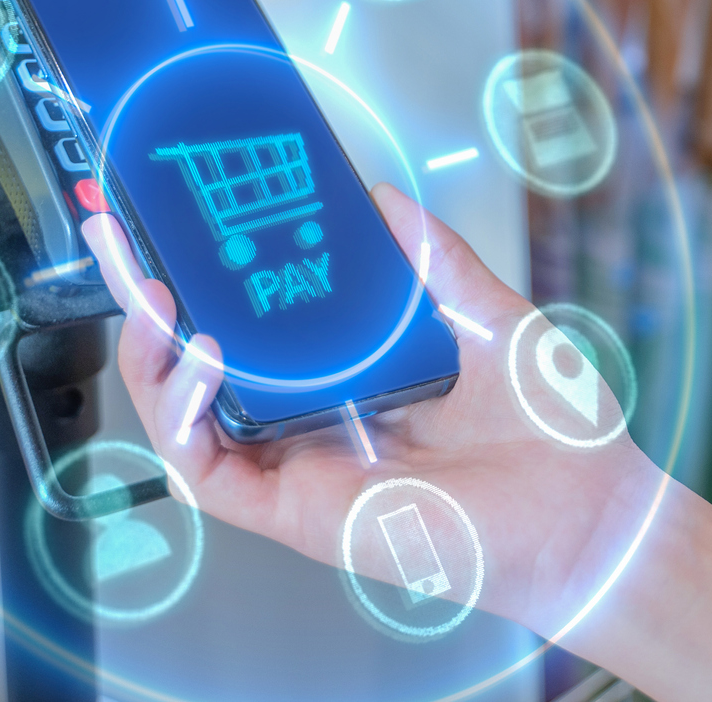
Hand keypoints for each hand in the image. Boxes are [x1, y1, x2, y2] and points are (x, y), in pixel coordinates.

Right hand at [83, 184, 661, 636]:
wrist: (590, 511)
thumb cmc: (553, 428)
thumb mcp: (490, 316)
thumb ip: (434, 260)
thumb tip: (381, 198)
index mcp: (350, 373)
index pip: (257, 320)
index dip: (209, 272)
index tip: (176, 212)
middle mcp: (312, 419)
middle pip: (202, 363)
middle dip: (149, 299)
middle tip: (120, 232)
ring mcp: (300, 465)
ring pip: (185, 419)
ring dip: (153, 356)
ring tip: (155, 292)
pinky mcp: (298, 512)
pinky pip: (212, 471)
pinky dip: (190, 416)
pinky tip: (205, 356)